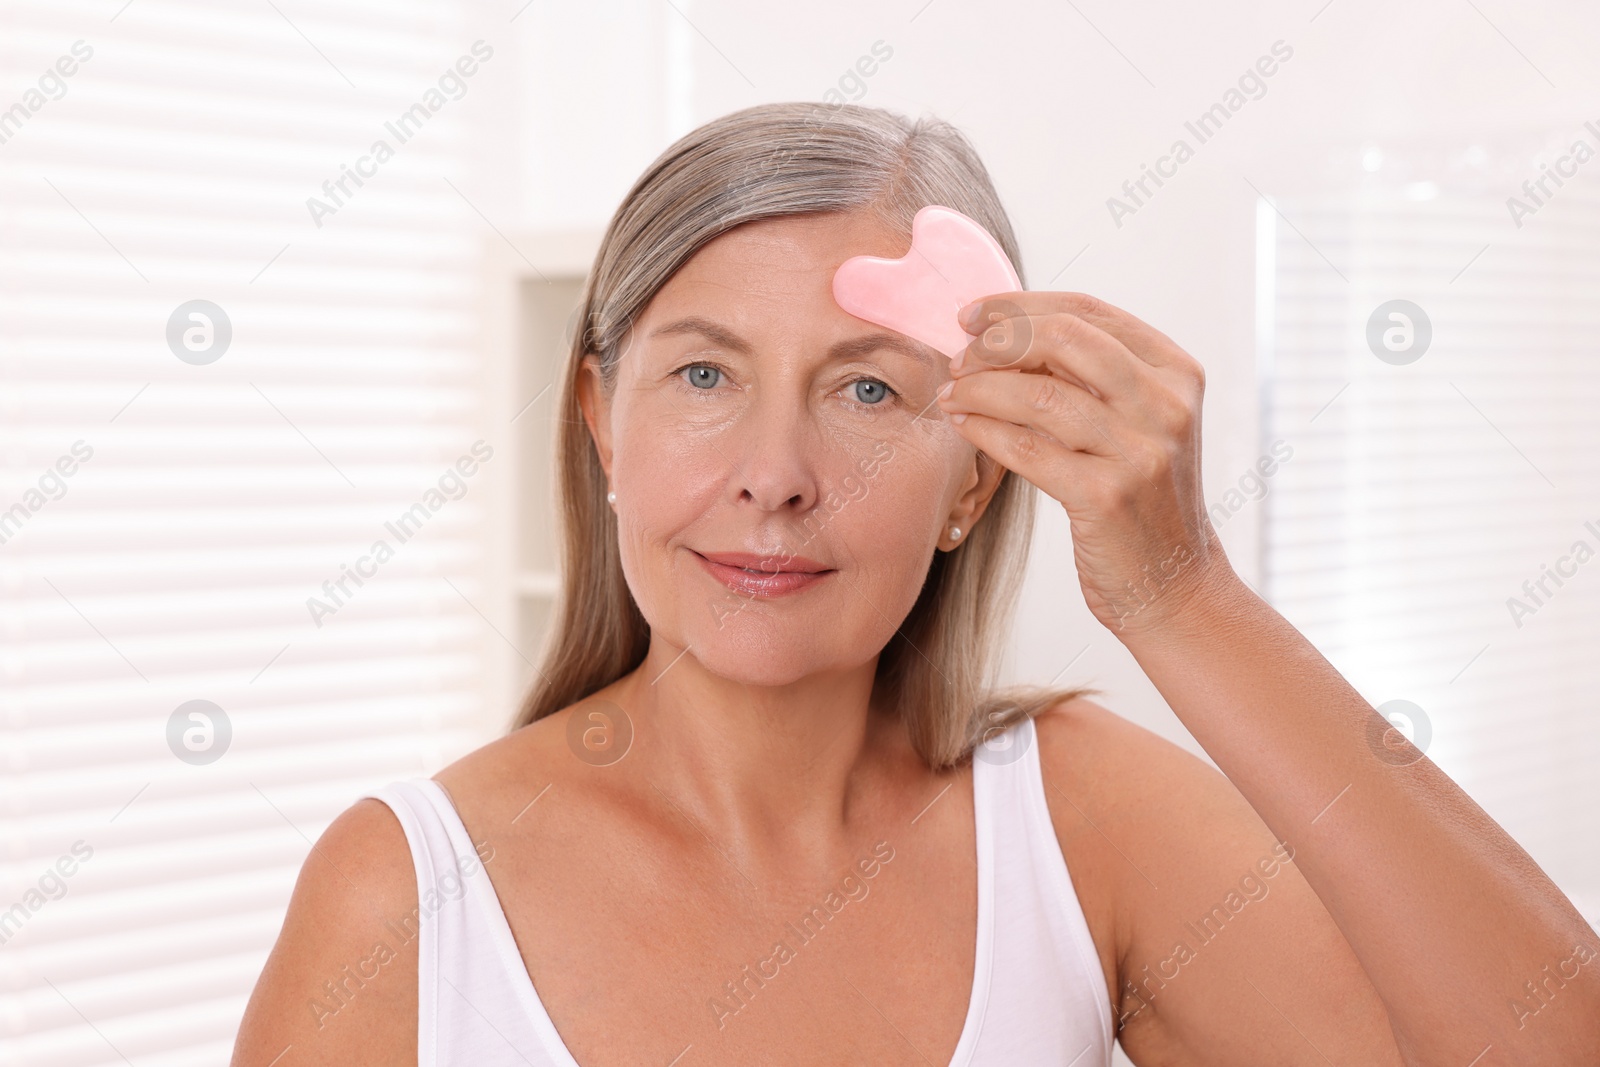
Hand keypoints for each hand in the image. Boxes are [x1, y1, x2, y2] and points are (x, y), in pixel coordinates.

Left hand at [936, 291, 1234, 637]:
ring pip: (1039, 395)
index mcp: (1176, 372)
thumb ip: (1088, 378)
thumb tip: (1001, 336)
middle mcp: (1166, 405)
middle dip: (998, 342)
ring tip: (952, 394)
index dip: (1020, 306)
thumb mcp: (1134, 424)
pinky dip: (985, 431)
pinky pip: (1028, 450)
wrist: (1172, 583)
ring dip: (981, 389)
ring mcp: (1140, 451)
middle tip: (959, 358)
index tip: (972, 315)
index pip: (1088, 312)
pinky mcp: (1106, 497)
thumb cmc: (1140, 499)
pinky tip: (964, 425)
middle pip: (1064, 339)